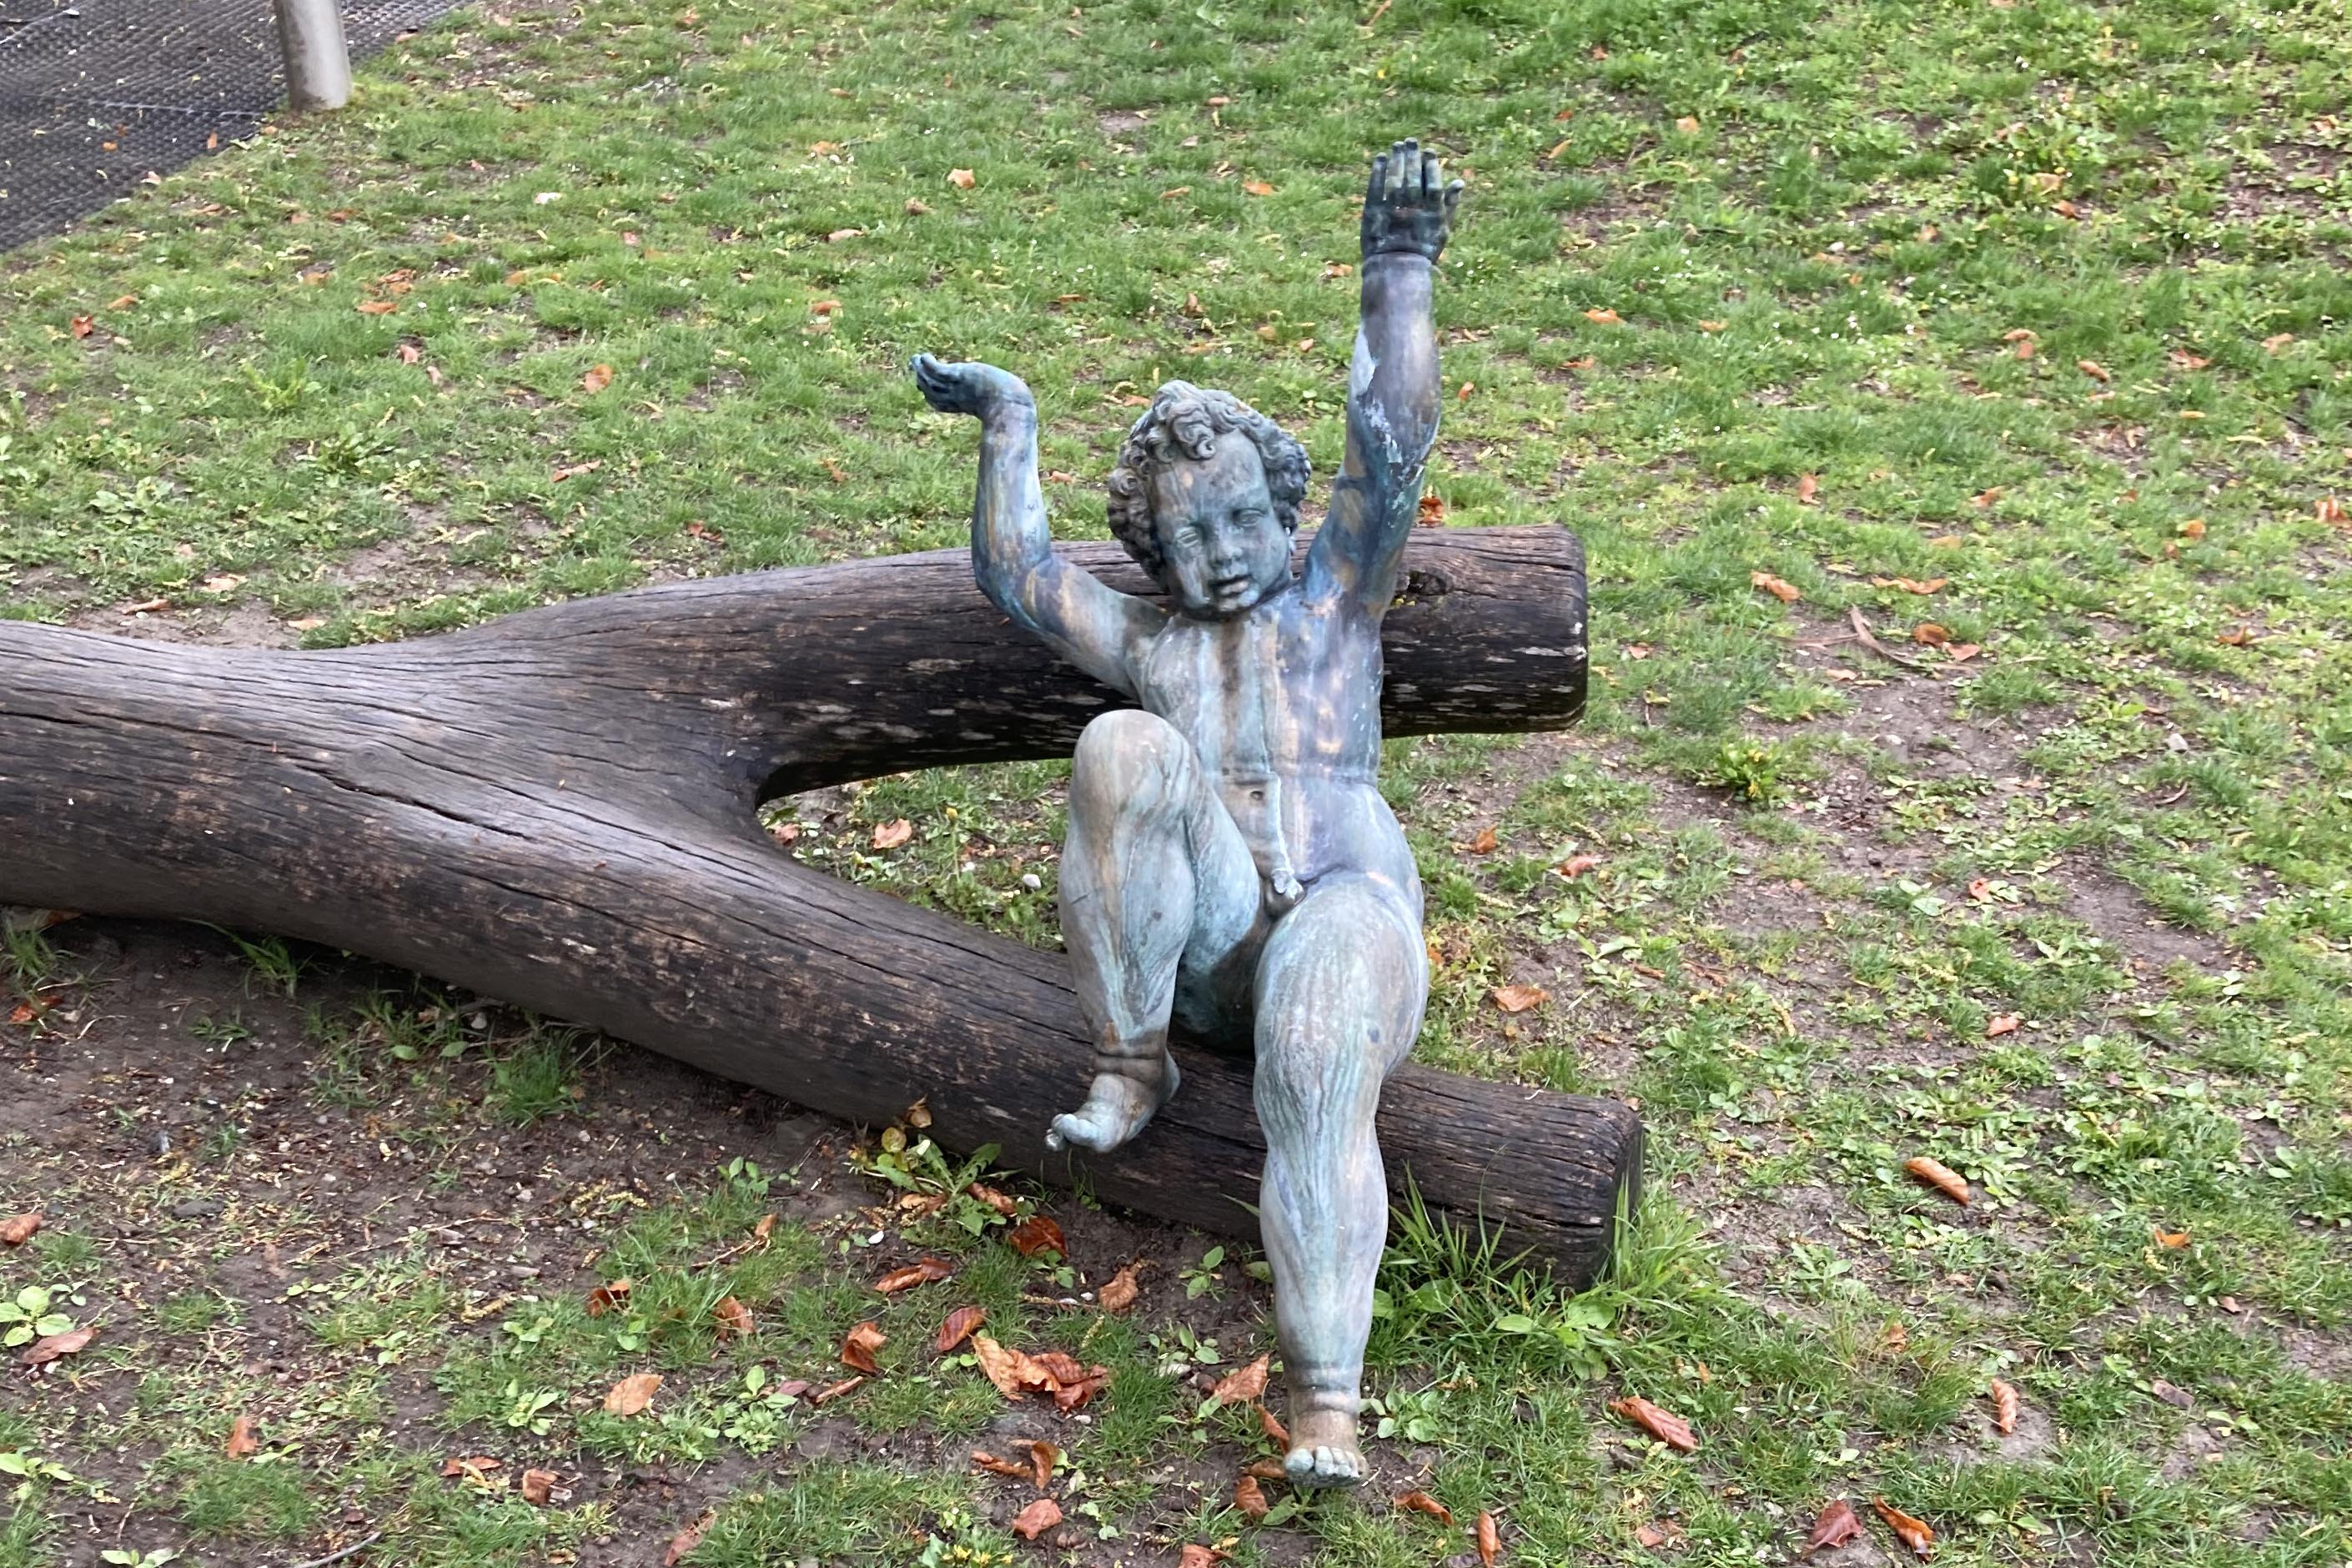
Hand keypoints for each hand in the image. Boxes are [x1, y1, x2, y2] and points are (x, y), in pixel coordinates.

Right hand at [911, 353, 1033, 420]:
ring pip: (931, 381)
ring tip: (914, 359)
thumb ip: (1006, 404)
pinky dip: (928, 364)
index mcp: (966, 406)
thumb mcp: (1006, 404)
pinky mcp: (960, 375)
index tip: (923, 388)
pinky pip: (937, 371)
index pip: (941, 403)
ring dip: (920, 370)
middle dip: (921, 381)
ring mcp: (957, 387)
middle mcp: (958, 398)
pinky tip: (924, 356)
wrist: (1012, 407)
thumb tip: (1021, 407)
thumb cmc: (1014, 409)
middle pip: (932, 392)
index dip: (930, 395)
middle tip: (914, 368)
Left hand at [1359, 138, 1461, 263]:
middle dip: (1412, 156)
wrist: (1396, 269)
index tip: (1428, 151)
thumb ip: (1450, 205)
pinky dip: (1378, 171)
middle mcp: (1412, 206)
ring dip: (1396, 159)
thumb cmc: (1422, 250)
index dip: (1430, 164)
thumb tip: (1460, 182)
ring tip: (1396, 147)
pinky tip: (1380, 159)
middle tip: (1410, 141)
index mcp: (1431, 210)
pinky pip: (1376, 186)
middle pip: (1413, 175)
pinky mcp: (1374, 211)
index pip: (1433, 180)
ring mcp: (1392, 208)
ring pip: (1395, 177)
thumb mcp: (1441, 230)